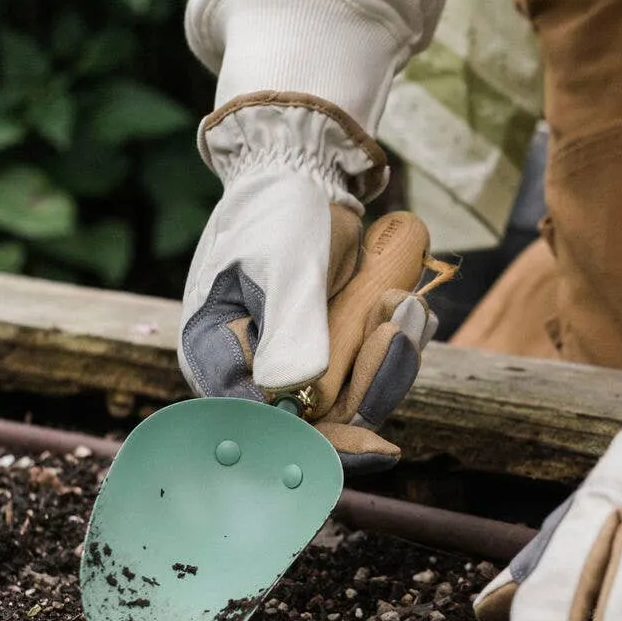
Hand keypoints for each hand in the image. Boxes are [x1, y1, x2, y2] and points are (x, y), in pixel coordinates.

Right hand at [178, 93, 449, 472]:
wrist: (301, 175)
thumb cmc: (278, 213)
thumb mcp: (286, 265)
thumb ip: (291, 328)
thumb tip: (290, 394)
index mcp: (214, 355)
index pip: (259, 425)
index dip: (315, 445)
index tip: (373, 445)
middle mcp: (248, 375)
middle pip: (312, 424)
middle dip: (367, 388)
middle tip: (400, 334)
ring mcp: (290, 369)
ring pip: (348, 403)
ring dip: (387, 364)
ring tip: (403, 301)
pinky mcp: (326, 357)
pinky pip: (366, 377)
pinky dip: (393, 351)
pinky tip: (407, 306)